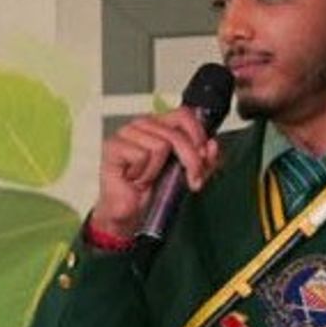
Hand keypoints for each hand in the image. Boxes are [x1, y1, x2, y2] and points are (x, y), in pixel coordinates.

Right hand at [90, 107, 221, 240]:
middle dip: (190, 160)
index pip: (183, 114)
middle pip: (176, 134)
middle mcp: (143, 124)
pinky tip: (135, 177)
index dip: (198, 134)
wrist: (129, 212)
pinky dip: (143, 173)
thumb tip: (212, 147)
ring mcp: (127, 133)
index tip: (203, 155)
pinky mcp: (114, 146)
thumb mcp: (187, 175)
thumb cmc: (152, 190)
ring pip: (160, 145)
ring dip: (158, 170)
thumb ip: (203, 161)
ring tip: (148, 177)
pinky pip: (141, 155)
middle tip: (191, 179)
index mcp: (160, 125)